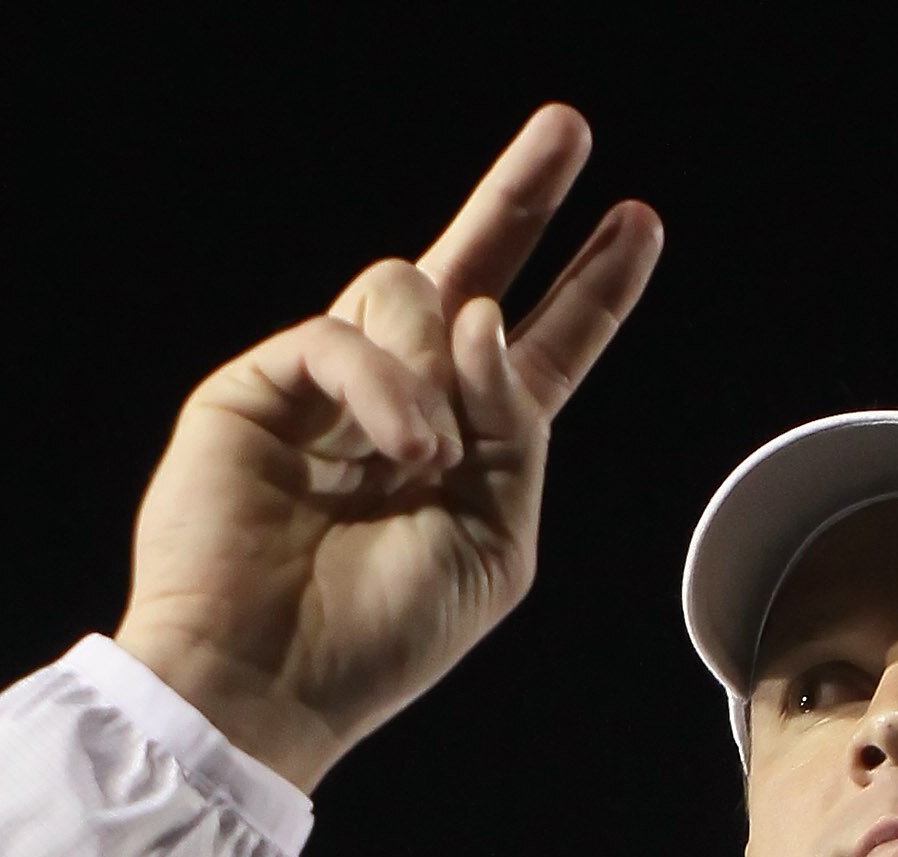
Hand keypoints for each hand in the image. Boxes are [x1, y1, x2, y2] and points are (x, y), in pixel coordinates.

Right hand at [113, 105, 662, 791]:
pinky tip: (408, 452)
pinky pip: (340, 336)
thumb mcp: (495, 546)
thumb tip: (482, 317)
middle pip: (465, 273)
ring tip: (430, 460)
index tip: (640, 224)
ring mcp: (326, 393)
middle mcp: (398, 406)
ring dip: (440, 367)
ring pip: (405, 290)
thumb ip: (517, 434)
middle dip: (522, 199)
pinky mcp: (257, 388)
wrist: (266, 688)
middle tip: (570, 128)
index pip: (538, 348)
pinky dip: (387, 389)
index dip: (590, 289)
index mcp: (466, 451)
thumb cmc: (379, 641)